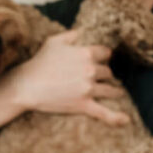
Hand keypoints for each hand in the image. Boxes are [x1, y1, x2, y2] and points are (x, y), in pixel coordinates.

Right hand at [0, 32, 127, 127]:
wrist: (26, 86)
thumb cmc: (39, 63)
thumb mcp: (54, 41)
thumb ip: (71, 35)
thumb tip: (82, 33)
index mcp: (86, 53)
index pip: (105, 53)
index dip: (103, 56)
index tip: (101, 60)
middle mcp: (90, 70)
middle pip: (108, 72)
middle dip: (105, 74)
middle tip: (102, 77)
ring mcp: (88, 89)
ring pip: (110, 89)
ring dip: (113, 90)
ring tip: (116, 92)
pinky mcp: (83, 105)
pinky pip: (104, 112)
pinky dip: (116, 117)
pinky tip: (126, 119)